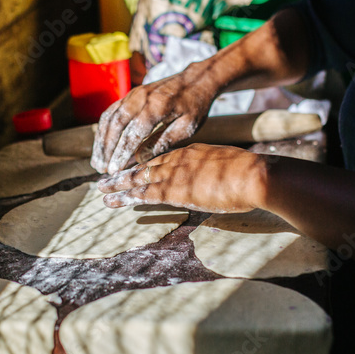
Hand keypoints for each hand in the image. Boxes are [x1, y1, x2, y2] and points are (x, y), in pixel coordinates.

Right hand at [91, 64, 216, 174]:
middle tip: (102, 169)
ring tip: (98, 162)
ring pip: (109, 118)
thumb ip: (163, 141)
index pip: (133, 133)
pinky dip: (103, 130)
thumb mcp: (186, 127)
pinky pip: (111, 112)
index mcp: (157, 106)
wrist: (195, 79)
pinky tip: (102, 145)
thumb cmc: (194, 106)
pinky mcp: (130, 94)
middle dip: (107, 149)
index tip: (115, 170)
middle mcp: (141, 97)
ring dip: (101, 142)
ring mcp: (133, 94)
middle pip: (116, 125)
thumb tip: (140, 158)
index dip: (122, 153)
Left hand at [97, 144, 268, 213]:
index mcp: (191, 153)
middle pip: (144, 165)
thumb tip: (213, 185)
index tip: (131, 169)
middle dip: (123, 172)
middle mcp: (177, 159)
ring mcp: (174, 173)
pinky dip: (126, 196)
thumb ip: (213, 175)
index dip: (143, 164)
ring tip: (101, 190)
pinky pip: (143, 193)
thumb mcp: (226, 169)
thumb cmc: (249, 175)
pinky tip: (113, 200)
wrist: (253, 176)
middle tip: (106, 177)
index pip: (161, 158)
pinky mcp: (174, 190)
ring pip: (138, 178)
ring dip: (118, 185)